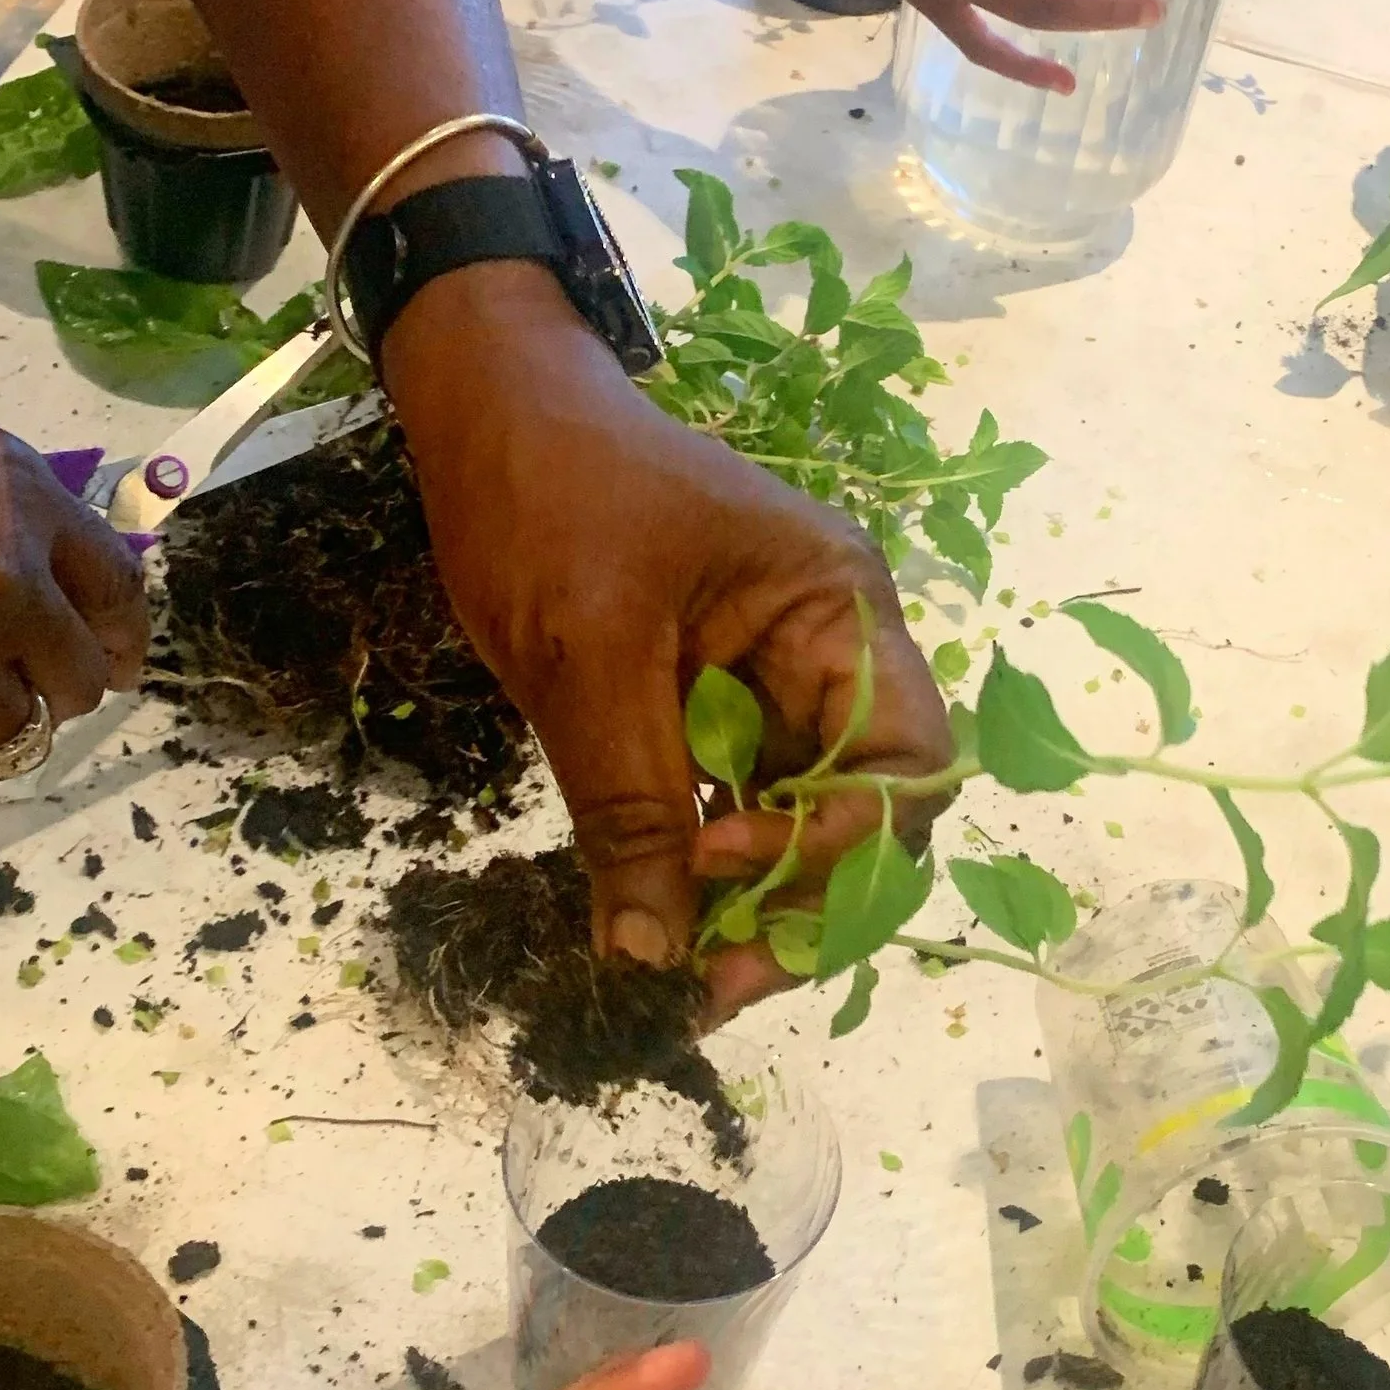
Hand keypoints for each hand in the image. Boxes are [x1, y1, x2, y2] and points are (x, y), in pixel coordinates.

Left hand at [385, 270, 953, 1008]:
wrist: (482, 404)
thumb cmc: (549, 494)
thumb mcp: (586, 653)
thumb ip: (628, 808)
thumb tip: (650, 962)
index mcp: (838, 609)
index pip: (907, 759)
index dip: (838, 837)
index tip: (720, 857)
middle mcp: (830, 651)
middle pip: (866, 812)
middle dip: (802, 903)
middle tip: (710, 985)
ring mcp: (774, 679)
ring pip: (802, 823)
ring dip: (753, 905)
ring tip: (680, 980)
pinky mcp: (710, 702)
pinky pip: (737, 803)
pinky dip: (703, 868)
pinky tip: (658, 922)